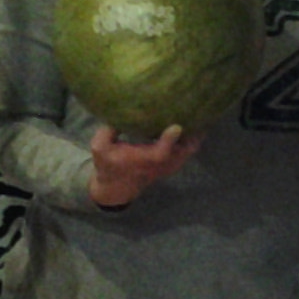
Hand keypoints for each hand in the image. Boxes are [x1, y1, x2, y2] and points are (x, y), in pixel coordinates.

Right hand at [87, 124, 201, 208]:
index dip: (168, 141)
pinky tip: (194, 125)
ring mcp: (166, 167)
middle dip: (191, 138)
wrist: (115, 188)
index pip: (159, 154)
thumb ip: (108, 130)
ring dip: (194, 137)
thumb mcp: (99, 147)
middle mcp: (157, 165)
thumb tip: (120, 110)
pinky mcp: (170, 166)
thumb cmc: (107, 164)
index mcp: (141, 160)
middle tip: (199, 116)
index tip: (176, 127)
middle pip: (182, 154)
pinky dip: (192, 141)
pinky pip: (187, 154)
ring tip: (199, 116)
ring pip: (187, 154)